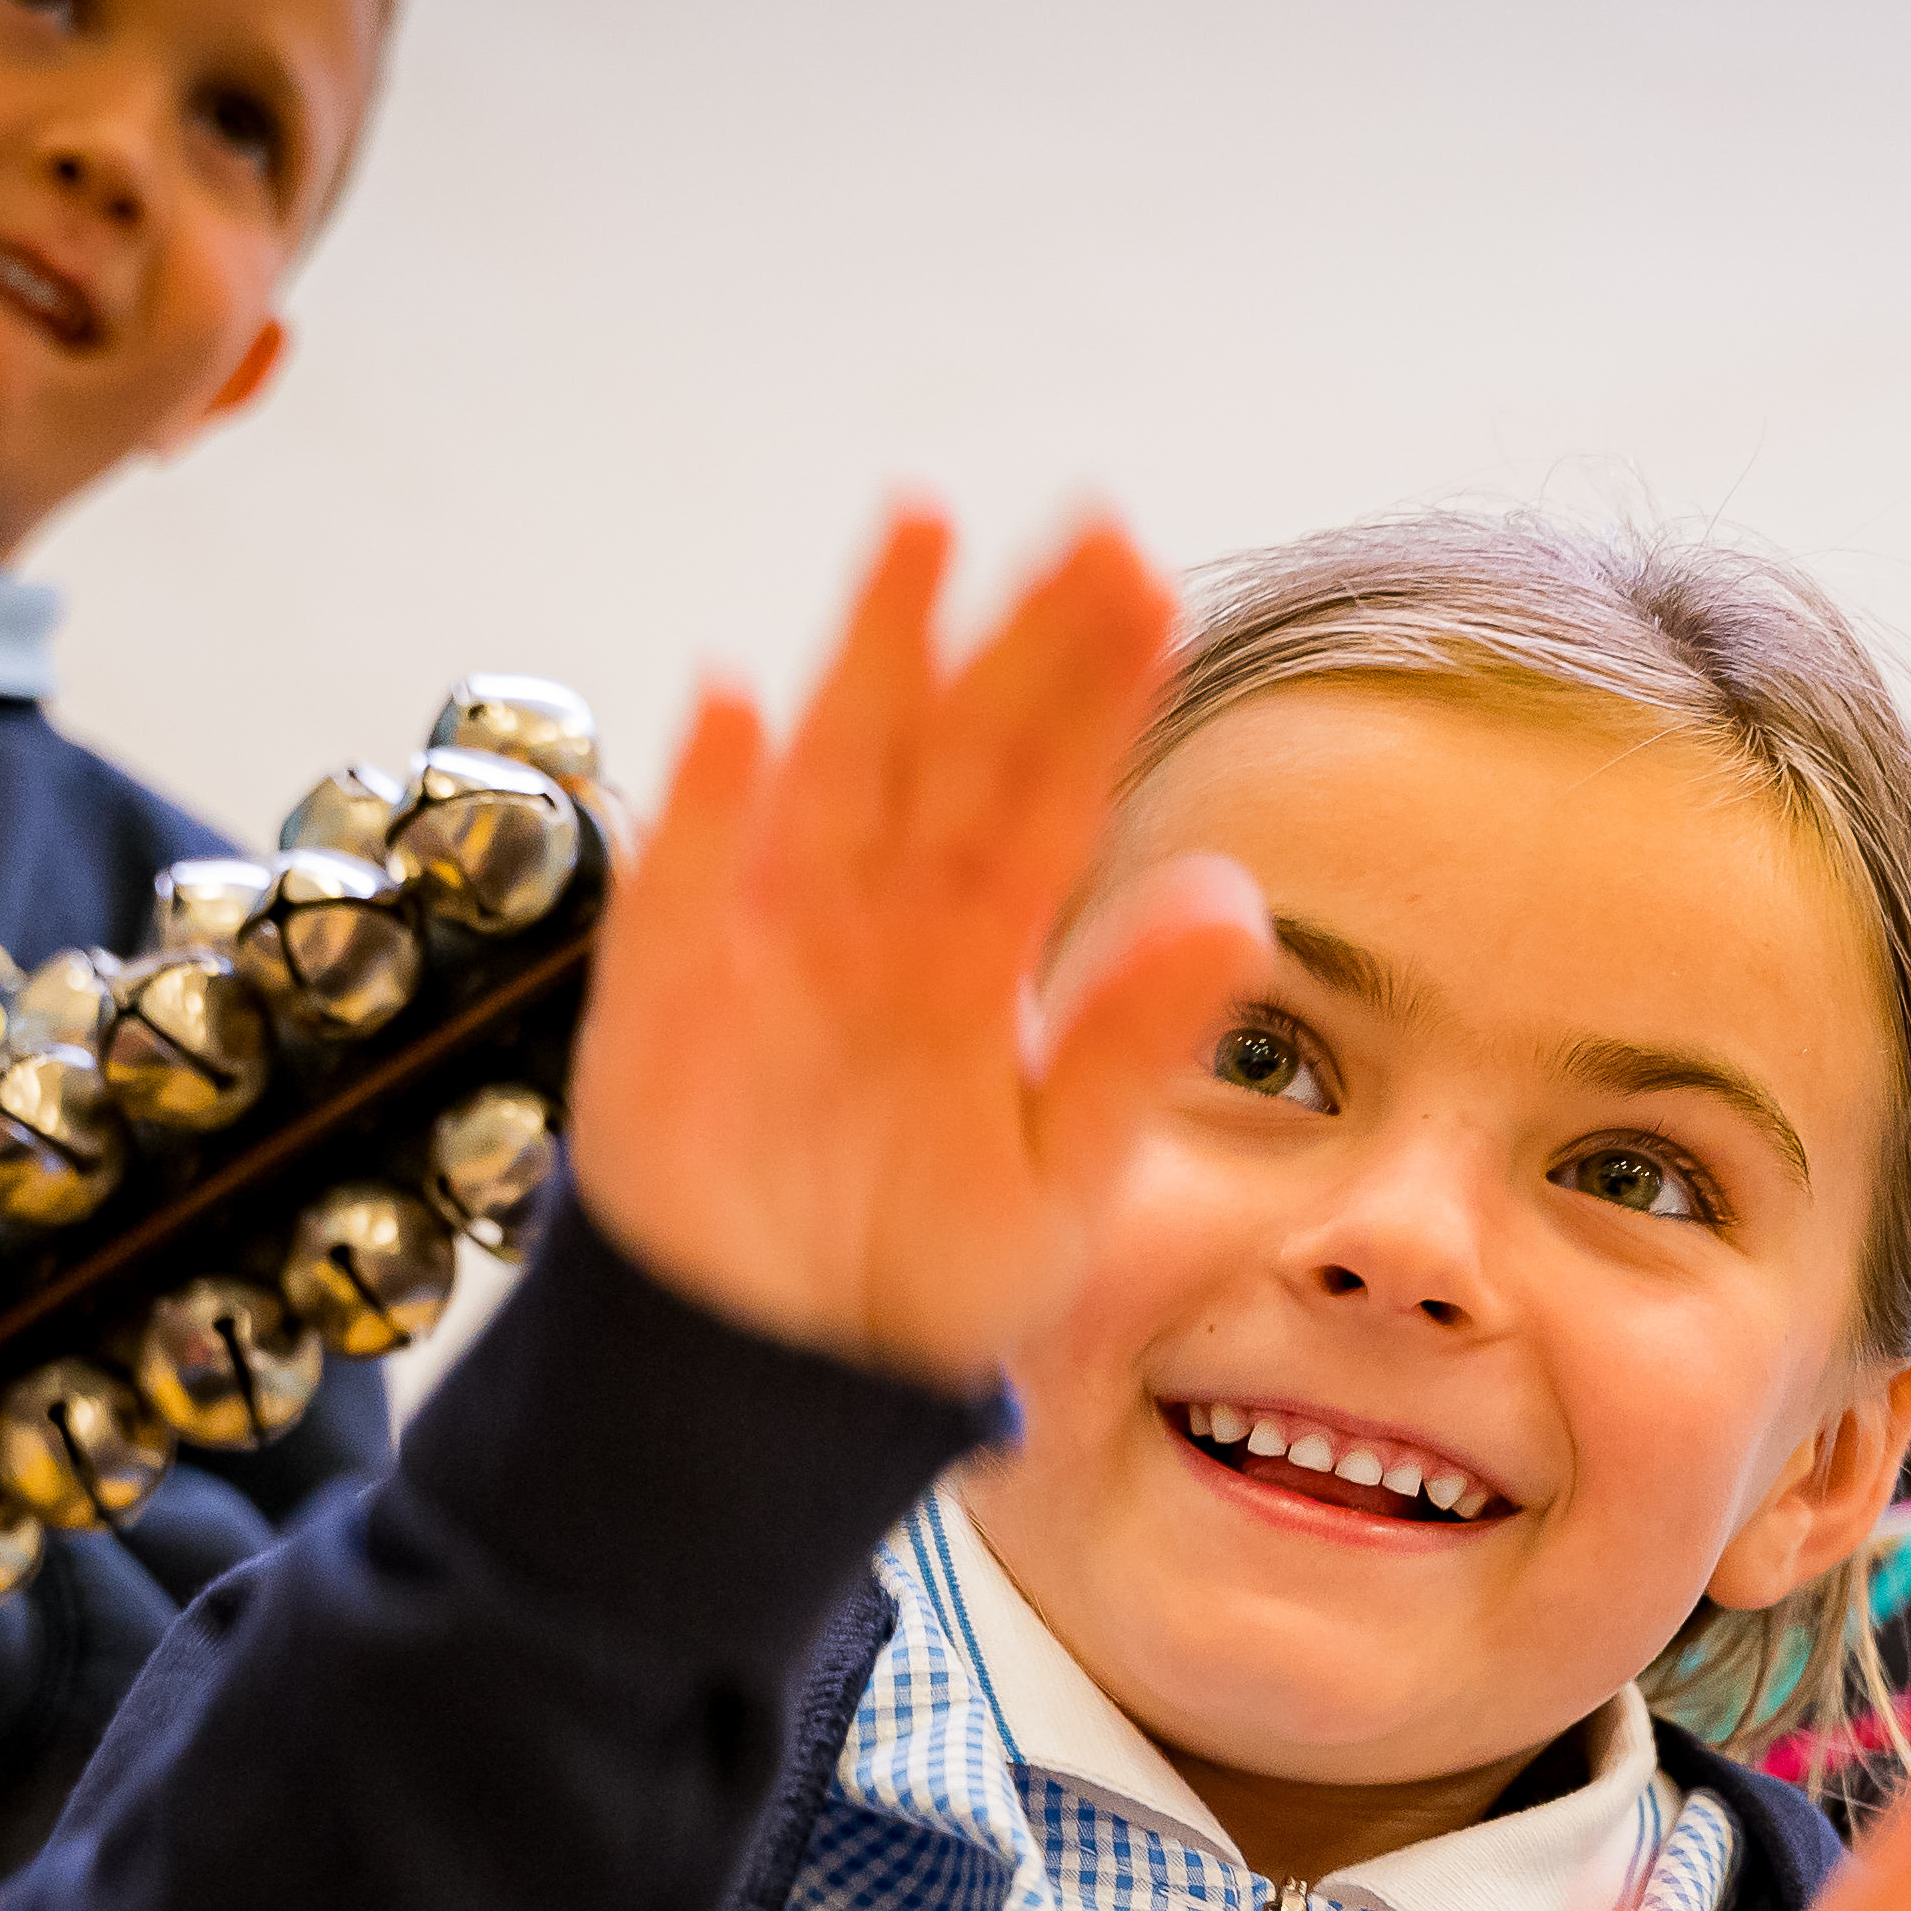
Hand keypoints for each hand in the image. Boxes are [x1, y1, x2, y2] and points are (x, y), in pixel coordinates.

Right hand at [558, 508, 1268, 1389]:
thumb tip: (1240, 900)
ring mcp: (773, 946)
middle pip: (955, 750)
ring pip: (833, 772)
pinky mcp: (669, 999)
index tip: (1155, 591)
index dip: (1098, 694)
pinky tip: (738, 703)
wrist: (779, 1382)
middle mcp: (884, 925)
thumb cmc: (914, 1278)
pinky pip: (683, 884)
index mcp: (981, 960)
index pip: (1053, 797)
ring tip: (924, 535)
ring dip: (873, 655)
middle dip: (1017, 639)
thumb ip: (1136, 1038)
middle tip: (1090, 528)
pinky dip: (703, 799)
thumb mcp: (1061, 1180)